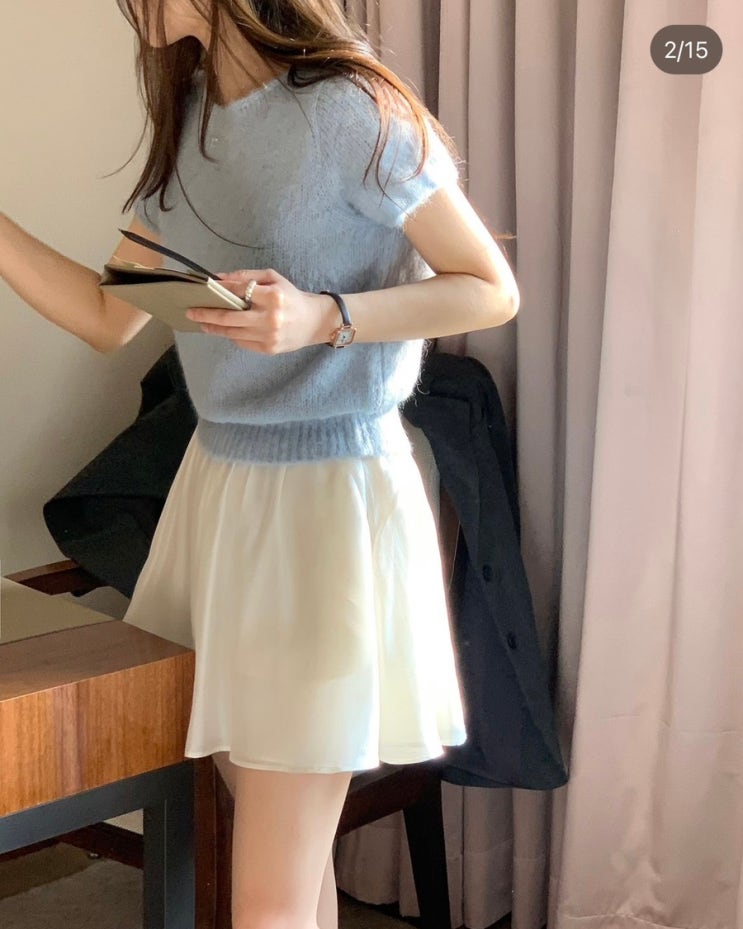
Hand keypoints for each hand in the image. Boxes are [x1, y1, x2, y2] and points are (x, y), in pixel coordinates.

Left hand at [185, 268, 335, 353]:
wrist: (315, 321)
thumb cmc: (292, 296)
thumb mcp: (274, 278)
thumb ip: (247, 277)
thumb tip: (220, 278)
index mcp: (272, 296)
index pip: (238, 291)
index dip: (219, 289)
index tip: (203, 289)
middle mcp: (269, 317)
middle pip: (229, 317)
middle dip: (206, 314)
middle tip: (191, 312)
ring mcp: (268, 336)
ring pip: (232, 333)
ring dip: (214, 328)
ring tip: (202, 323)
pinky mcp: (268, 349)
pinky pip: (242, 342)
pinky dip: (231, 335)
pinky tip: (225, 330)